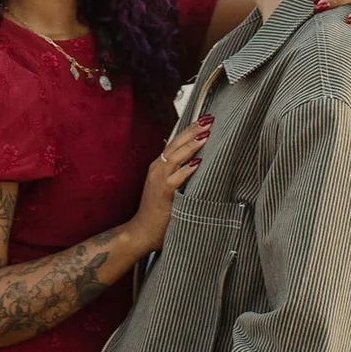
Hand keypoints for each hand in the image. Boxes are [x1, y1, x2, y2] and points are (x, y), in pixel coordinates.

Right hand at [131, 116, 209, 251]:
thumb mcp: (168, 188)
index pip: (175, 143)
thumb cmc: (157, 212)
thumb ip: (180, 175)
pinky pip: (176, 178)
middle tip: (208, 119)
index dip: (189, 131)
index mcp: (159, 166)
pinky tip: (198, 162)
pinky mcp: (163, 193)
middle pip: (176, 144)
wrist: (142, 231)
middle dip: (193, 130)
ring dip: (191, 144)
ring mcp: (159, 180)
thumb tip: (199, 164)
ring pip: (176, 157)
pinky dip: (187, 169)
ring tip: (206, 134)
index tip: (204, 121)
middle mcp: (157, 169)